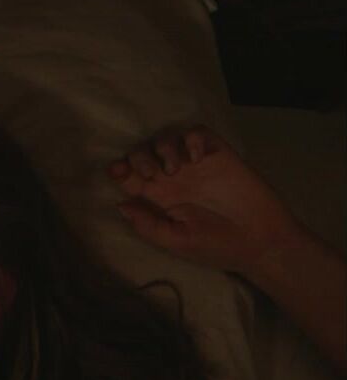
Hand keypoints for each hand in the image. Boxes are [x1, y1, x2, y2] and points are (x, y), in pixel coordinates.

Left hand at [107, 125, 302, 277]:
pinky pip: (198, 133)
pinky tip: (198, 158)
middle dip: (138, 157)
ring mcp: (195, 166)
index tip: (118, 171)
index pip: (129, 177)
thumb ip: (147, 224)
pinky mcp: (219, 155)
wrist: (261, 241)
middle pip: (143, 152)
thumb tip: (120, 204)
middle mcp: (173, 178)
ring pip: (167, 139)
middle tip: (152, 174)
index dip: (118, 169)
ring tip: (175, 169)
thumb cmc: (217, 246)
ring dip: (164, 147)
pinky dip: (192, 138)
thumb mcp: (176, 241)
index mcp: (159, 198)